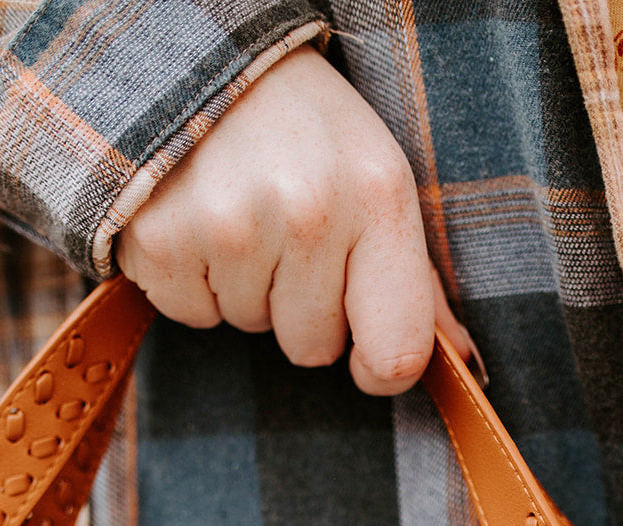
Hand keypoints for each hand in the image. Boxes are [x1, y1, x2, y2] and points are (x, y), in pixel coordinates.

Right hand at [116, 45, 470, 393]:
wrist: (201, 59)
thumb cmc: (307, 133)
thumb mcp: (376, 181)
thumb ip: (418, 281)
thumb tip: (460, 362)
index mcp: (377, 197)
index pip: (398, 351)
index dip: (382, 369)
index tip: (366, 356)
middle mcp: (308, 211)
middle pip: (313, 348)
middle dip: (300, 307)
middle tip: (285, 233)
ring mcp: (230, 226)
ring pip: (251, 328)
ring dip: (245, 287)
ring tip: (241, 213)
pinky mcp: (163, 240)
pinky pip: (194, 315)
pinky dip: (193, 281)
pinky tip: (198, 220)